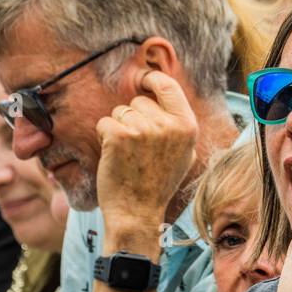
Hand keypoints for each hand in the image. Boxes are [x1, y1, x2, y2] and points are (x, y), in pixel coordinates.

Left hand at [96, 70, 197, 234]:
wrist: (137, 213)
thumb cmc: (158, 183)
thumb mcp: (184, 153)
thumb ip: (179, 123)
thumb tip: (165, 92)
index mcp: (187, 126)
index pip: (169, 85)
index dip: (152, 79)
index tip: (143, 80)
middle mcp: (168, 125)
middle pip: (139, 101)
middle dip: (133, 117)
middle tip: (137, 146)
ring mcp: (143, 130)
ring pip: (120, 112)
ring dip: (118, 128)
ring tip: (127, 153)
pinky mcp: (119, 136)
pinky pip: (105, 122)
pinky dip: (104, 136)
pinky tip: (113, 155)